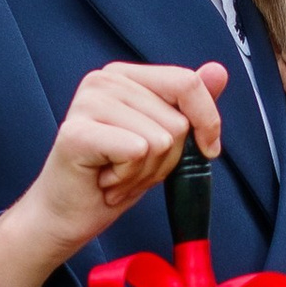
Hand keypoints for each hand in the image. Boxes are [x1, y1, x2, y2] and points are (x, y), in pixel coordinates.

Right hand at [0, 59, 228, 286]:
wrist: (67, 216)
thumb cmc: (113, 178)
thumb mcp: (164, 141)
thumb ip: (190, 105)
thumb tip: (218, 70)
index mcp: (126, 76)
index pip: (187, 82)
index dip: (207, 121)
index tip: (208, 150)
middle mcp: (105, 80)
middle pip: (177, 121)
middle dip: (165, 160)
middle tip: (131, 170)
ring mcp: (88, 102)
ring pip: (160, 141)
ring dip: (144, 174)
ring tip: (116, 176)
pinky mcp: (77, 132)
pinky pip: (137, 152)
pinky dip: (128, 179)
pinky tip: (104, 181)